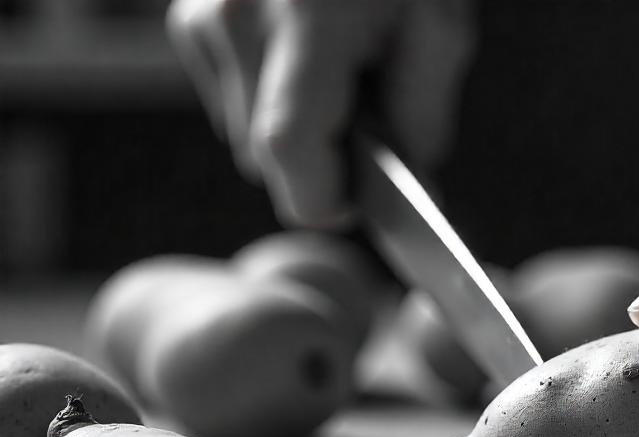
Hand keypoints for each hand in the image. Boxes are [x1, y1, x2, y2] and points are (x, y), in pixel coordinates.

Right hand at [167, 0, 473, 226]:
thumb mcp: (440, 29)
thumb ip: (423, 119)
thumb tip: (408, 189)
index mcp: (307, 19)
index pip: (288, 147)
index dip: (323, 197)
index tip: (356, 207)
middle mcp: (236, 18)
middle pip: (267, 159)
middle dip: (324, 159)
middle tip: (372, 114)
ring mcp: (203, 18)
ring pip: (247, 137)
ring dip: (300, 128)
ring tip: (342, 71)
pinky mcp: (190, 21)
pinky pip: (233, 102)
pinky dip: (275, 97)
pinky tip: (308, 54)